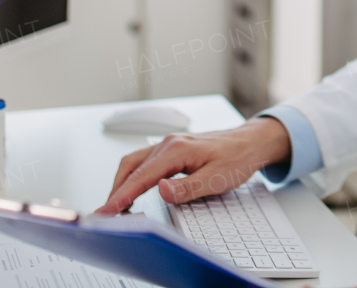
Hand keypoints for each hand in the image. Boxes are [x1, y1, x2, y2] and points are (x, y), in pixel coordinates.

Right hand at [96, 116, 290, 213]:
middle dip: (116, 191)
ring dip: (122, 183)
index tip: (107, 211)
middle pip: (131, 167)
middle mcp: (169, 143)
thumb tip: (160, 190)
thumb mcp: (216, 179)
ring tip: (115, 206)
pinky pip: (145, 162)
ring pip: (135, 163)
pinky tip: (133, 189)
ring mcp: (169, 144)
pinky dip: (133, 176)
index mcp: (177, 149)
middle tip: (105, 214)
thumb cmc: (237, 158)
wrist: (251, 142)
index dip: (121, 195)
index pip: (141, 176)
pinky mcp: (172, 149)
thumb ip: (187, 187)